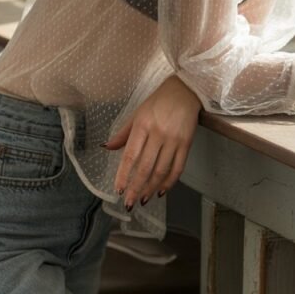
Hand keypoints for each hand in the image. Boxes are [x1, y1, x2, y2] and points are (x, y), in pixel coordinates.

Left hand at [104, 75, 201, 209]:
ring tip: (143, 199)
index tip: (118, 190)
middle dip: (136, 188)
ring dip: (151, 188)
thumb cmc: (158, 102)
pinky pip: (178, 168)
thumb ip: (123, 133)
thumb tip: (107, 148)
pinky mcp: (187, 143)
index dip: (123, 175)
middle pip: (145, 167)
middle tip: (129, 203)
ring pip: (161, 170)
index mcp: (142, 125)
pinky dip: (169, 182)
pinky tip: (161, 191)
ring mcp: (174, 140)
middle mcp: (158, 133)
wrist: (186, 90)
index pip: (130, 155)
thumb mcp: (137, 113)